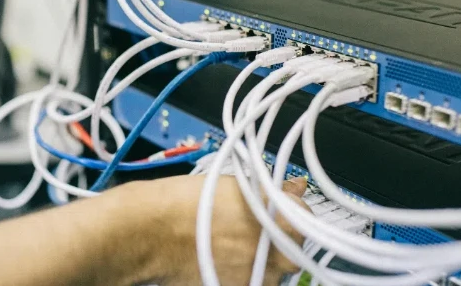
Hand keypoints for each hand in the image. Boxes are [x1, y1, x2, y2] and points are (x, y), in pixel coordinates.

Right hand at [113, 175, 309, 284]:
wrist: (153, 231)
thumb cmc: (187, 203)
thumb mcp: (237, 185)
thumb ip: (274, 192)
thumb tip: (294, 187)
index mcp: (283, 217)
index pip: (307, 216)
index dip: (291, 213)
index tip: (279, 213)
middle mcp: (278, 251)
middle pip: (293, 249)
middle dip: (277, 241)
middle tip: (251, 233)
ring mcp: (262, 277)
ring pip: (274, 272)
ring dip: (260, 262)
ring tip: (231, 249)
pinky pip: (253, 284)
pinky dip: (243, 276)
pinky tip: (222, 263)